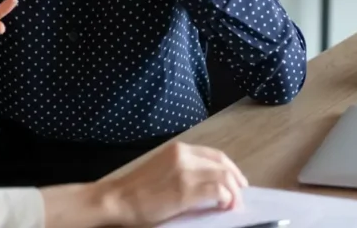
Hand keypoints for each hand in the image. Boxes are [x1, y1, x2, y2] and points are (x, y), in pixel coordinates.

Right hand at [94, 141, 247, 226]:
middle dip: (237, 182)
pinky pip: (219, 191)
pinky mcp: (186, 190)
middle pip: (223, 165)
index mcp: (178, 149)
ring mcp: (185, 172)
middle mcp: (183, 155)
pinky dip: (226, 199)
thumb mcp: (163, 169)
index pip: (215, 155)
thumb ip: (184, 170)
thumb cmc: (136, 190)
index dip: (231, 169)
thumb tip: (209, 183)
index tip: (238, 182)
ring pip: (225, 177)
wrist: (118, 199)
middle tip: (239, 198)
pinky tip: (223, 207)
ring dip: (233, 193)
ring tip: (232, 206)